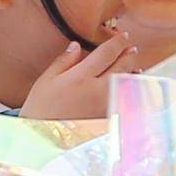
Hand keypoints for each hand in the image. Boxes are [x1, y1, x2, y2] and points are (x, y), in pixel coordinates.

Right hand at [18, 30, 137, 125]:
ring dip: (132, 72)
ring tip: (134, 66)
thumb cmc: (40, 110)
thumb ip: (63, 62)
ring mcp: (105, 106)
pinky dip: (129, 90)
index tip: (123, 37)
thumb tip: (76, 46)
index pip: (106, 53)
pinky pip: (124, 99)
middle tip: (131, 48)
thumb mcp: (46, 81)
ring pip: (126, 83)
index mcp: (80, 77)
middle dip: (128, 55)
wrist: (42, 139)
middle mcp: (97, 90)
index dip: (117, 43)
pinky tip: (129, 87)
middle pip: (121, 67)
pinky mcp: (107, 118)